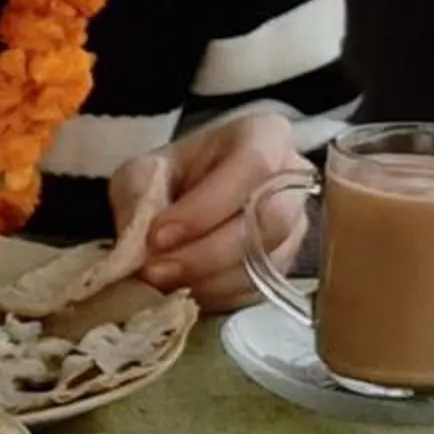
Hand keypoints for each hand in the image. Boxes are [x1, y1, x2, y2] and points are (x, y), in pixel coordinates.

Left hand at [122, 113, 304, 314]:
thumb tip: (140, 243)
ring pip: (266, 261)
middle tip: (155, 271)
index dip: (207, 206)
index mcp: (265, 135)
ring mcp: (296, 224)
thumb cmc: (172, 175)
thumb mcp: (143, 171)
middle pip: (270, 220)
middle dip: (207, 253)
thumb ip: (138, 195)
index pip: (253, 164)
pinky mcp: (286, 265)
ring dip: (208, 281)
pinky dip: (217, 298)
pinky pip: (260, 290)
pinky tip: (184, 291)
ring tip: (163, 283)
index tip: (158, 236)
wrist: (185, 199)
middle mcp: (293, 178)